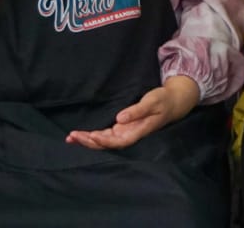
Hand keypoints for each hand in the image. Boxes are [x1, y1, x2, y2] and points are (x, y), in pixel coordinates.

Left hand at [66, 77, 199, 150]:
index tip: (92, 136)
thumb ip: (137, 110)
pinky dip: (93, 135)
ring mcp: (125, 132)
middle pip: (107, 144)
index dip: (105, 141)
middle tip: (72, 136)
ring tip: (71, 137)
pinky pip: (105, 135)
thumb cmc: (163, 101)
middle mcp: (130, 134)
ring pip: (104, 141)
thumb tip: (119, 118)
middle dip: (89, 141)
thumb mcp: (152, 101)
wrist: (172, 103)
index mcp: (138, 131)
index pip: (119, 141)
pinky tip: (81, 135)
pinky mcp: (122, 128)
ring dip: (88, 140)